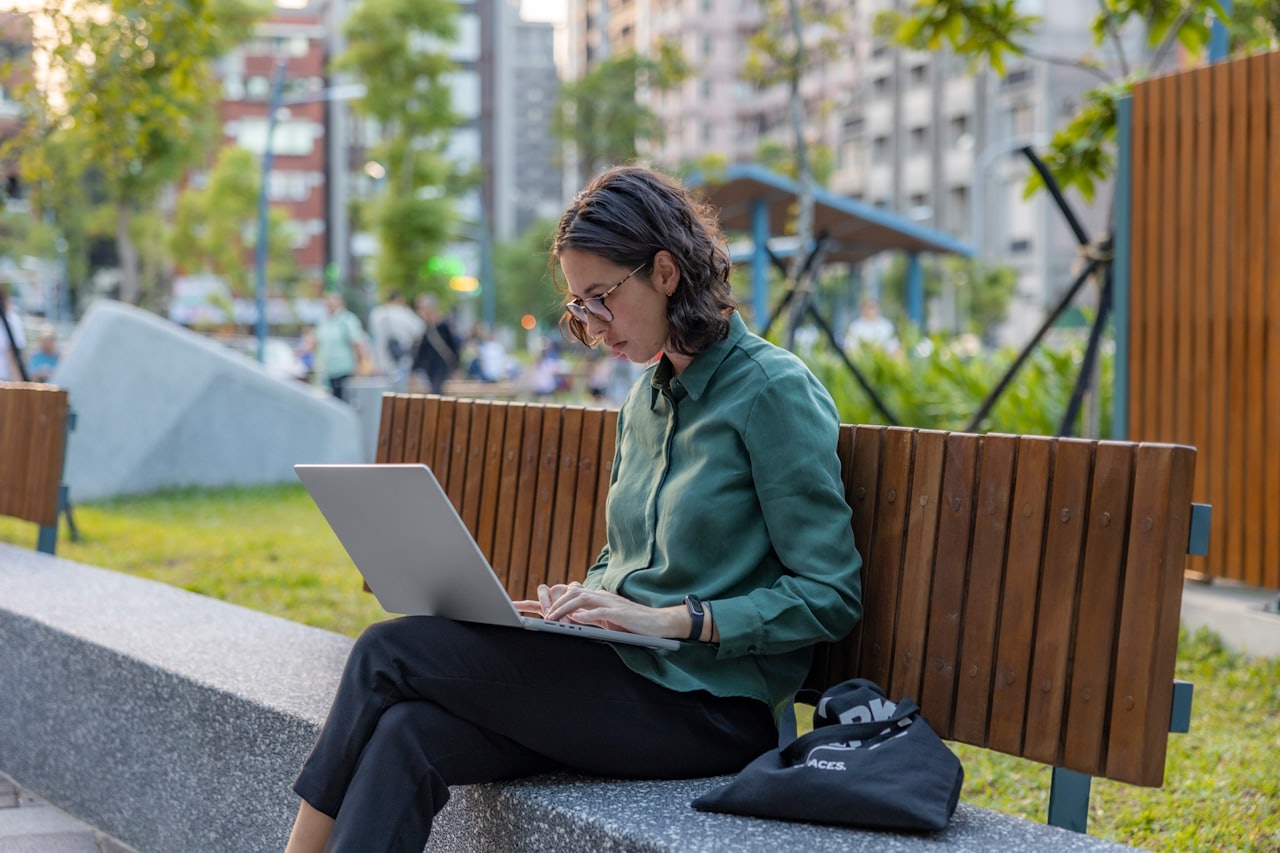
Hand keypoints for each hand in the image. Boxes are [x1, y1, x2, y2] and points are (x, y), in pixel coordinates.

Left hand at [512, 582, 683, 638]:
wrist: (658, 623)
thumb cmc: (634, 624)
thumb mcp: (609, 620)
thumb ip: (593, 618)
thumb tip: (573, 620)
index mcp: (599, 598)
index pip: (573, 593)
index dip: (556, 600)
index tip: (543, 610)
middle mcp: (602, 596)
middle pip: (573, 592)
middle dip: (556, 603)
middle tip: (544, 616)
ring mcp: (611, 603)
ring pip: (582, 599)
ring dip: (565, 608)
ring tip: (552, 618)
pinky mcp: (619, 612)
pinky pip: (599, 611)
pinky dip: (585, 615)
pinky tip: (576, 620)